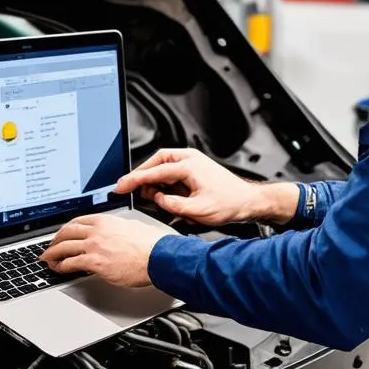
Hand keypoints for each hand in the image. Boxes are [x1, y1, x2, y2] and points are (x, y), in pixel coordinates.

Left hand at [41, 214, 167, 287]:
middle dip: (55, 240)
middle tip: (50, 247)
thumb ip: (118, 230)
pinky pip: (71, 263)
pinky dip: (61, 266)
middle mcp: (97, 230)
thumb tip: (115, 235)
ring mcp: (94, 245)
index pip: (78, 221)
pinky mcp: (95, 262)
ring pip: (64, 247)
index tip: (62, 234)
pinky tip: (59, 269)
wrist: (158, 256)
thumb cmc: (151, 245)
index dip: (66, 229)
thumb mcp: (132, 228)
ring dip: (53, 254)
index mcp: (106, 221)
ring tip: (48, 259)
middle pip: (67, 232)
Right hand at [115, 148, 298, 226]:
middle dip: (141, 176)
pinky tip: (161, 195)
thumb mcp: (197, 210)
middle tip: (129, 189)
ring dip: (153, 179)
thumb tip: (155, 199)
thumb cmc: (229, 203)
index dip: (134, 179)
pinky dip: (163, 181)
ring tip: (148, 197)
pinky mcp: (194, 168)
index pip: (154, 171)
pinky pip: (171, 171)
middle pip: (155, 162)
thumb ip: (171, 204)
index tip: (120, 186)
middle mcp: (189, 158)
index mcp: (188, 165)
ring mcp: (192, 162)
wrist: (248, 202)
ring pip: (162, 165)